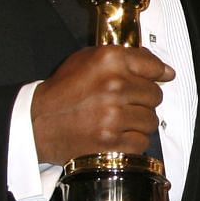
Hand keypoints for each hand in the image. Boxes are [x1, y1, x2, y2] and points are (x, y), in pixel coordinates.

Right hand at [31, 45, 174, 163]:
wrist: (36, 123)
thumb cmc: (61, 91)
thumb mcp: (86, 60)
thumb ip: (124, 58)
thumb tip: (163, 70)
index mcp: (109, 60)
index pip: (153, 66)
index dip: (157, 74)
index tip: (160, 78)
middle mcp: (115, 85)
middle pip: (155, 95)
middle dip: (143, 100)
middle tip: (125, 103)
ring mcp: (114, 115)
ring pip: (151, 120)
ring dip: (138, 122)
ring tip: (118, 120)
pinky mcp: (112, 141)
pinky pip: (142, 142)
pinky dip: (132, 141)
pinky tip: (116, 135)